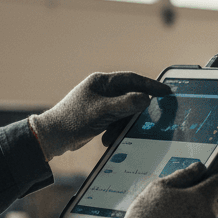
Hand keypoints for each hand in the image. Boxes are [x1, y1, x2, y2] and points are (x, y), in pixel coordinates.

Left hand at [29, 72, 168, 160]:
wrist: (52, 137)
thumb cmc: (72, 120)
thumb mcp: (102, 112)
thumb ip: (126, 104)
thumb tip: (146, 98)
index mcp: (101, 82)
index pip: (132, 80)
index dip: (150, 85)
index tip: (166, 91)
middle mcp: (102, 90)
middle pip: (129, 96)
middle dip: (134, 111)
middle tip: (148, 118)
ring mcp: (100, 103)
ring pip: (123, 111)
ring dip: (122, 125)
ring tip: (114, 134)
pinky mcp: (98, 116)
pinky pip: (115, 121)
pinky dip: (114, 130)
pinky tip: (106, 138)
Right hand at [123, 162, 217, 217]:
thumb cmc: (147, 215)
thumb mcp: (160, 187)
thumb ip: (184, 175)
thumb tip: (199, 168)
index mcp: (201, 197)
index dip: (216, 178)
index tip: (210, 177)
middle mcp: (209, 216)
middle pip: (213, 203)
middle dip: (201, 201)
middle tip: (180, 204)